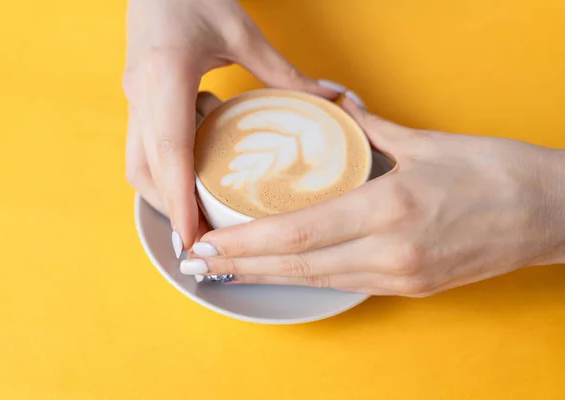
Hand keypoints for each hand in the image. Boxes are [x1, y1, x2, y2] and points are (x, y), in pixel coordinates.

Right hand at [123, 0, 340, 254]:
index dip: (179, 205)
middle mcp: (141, 94)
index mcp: (166, 77)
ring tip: (202, 205)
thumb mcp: (242, 31)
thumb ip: (282, 72)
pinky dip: (166, 167)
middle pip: (145, 172)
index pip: (170, 155)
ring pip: (138, 163)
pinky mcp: (136, 95)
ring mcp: (133, 96)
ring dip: (165, 191)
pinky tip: (199, 158)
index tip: (193, 241)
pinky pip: (143, 146)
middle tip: (205, 234)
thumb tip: (329, 99)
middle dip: (171, 209)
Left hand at [183, 97, 564, 295]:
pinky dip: (307, 279)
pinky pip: (345, 284)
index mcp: (390, 208)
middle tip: (199, 263)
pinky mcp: (411, 287)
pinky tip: (283, 273)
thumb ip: (371, 128)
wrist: (551, 214)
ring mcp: (401, 275)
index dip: (246, 242)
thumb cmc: (495, 172)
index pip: (298, 232)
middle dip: (242, 266)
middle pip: (298, 264)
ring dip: (268, 277)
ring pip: (318, 280)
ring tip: (229, 272)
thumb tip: (337, 106)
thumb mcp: (427, 142)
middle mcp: (390, 251)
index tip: (208, 243)